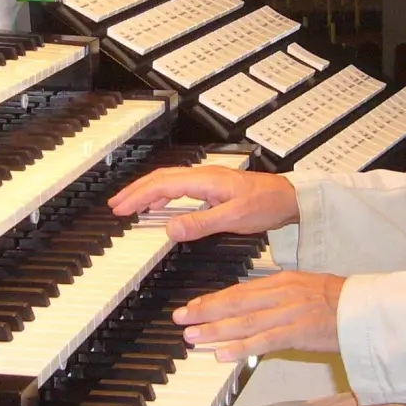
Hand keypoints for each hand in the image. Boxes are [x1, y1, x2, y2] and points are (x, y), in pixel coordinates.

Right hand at [108, 165, 298, 241]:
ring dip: (147, 192)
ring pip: (169, 182)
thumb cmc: (266, 205)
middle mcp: (203, 176)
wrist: (289, 198)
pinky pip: (180, 188)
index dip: (138, 196)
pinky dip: (163, 195)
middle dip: (136, 191)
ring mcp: (208, 181)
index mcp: (205, 180)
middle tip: (115, 206)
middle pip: (161, 179)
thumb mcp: (233, 218)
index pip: (162, 184)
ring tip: (129, 205)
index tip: (120, 209)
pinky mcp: (213, 188)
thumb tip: (169, 229)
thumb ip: (200, 224)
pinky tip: (159, 206)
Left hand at [174, 271, 345, 361]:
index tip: (192, 306)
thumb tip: (252, 304)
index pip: (239, 290)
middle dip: (205, 311)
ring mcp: (289, 313)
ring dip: (215, 330)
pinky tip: (223, 354)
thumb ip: (277, 294)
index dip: (213, 299)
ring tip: (193, 336)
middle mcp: (281, 294)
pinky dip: (241, 347)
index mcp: (281, 281)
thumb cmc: (338, 299)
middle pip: (235, 303)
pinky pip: (264, 341)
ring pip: (244, 322)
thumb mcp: (304, 286)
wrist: (365, 307)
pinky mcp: (298, 332)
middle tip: (181, 318)